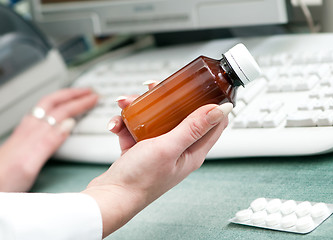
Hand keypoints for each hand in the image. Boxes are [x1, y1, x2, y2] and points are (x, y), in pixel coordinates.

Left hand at [0, 88, 97, 191]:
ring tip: (76, 96)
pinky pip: (43, 114)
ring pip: (48, 106)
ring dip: (64, 98)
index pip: (62, 110)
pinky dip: (55, 108)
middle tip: (89, 91)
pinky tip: (56, 113)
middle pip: (54, 103)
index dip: (80, 102)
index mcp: (35, 132)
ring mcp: (26, 131)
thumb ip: (50, 141)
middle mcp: (30, 128)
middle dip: (73, 94)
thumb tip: (69, 123)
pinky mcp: (24, 137)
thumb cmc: (6, 177)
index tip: (94, 98)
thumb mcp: (31, 162)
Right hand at [83, 84, 232, 237]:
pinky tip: (116, 125)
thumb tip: (221, 110)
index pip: (213, 124)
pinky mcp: (141, 148)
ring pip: (155, 118)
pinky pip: (136, 128)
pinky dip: (125, 123)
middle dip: (166, 99)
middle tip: (153, 88)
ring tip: (125, 104)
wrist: (111, 196)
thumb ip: (193, 127)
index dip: (211, 102)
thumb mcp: (168, 148)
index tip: (203, 86)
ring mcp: (159, 148)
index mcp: (193, 151)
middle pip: (180, 115)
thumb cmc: (141, 179)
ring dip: (139, 109)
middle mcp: (178, 149)